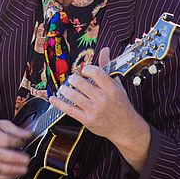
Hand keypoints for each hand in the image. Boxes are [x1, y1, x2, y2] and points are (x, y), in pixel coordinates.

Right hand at [0, 120, 30, 178]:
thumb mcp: (1, 124)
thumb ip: (15, 130)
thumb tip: (28, 135)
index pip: (4, 140)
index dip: (17, 142)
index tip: (25, 141)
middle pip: (1, 155)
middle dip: (16, 158)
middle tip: (27, 159)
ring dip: (13, 170)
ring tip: (24, 169)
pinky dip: (8, 177)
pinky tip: (18, 173)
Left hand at [49, 47, 150, 172]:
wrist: (126, 129)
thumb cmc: (121, 105)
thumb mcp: (117, 85)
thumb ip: (107, 67)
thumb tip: (105, 50)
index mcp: (111, 89)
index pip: (95, 72)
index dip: (87, 69)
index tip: (85, 72)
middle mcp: (102, 99)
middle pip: (80, 83)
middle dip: (73, 79)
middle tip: (73, 80)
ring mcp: (94, 110)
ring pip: (73, 95)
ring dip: (64, 89)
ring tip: (64, 88)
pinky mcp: (87, 120)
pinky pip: (69, 110)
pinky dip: (58, 103)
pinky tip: (53, 98)